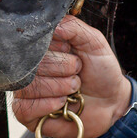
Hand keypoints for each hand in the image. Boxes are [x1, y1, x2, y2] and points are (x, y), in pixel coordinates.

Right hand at [12, 15, 131, 137]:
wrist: (111, 102)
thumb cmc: (101, 69)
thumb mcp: (93, 40)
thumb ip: (73, 27)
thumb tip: (53, 25)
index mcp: (44, 45)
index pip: (34, 39)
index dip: (55, 46)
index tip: (69, 48)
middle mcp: (32, 65)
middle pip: (31, 63)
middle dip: (62, 68)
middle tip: (76, 70)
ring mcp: (27, 88)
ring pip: (29, 85)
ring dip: (58, 87)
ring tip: (73, 87)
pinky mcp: (27, 112)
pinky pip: (24, 108)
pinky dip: (48, 104)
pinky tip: (62, 103)